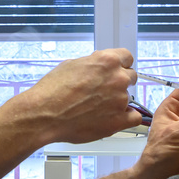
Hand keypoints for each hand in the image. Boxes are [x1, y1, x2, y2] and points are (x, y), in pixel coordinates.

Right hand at [19, 48, 140, 143]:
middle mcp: (117, 78)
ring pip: (128, 98)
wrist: (44, 115)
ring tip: (96, 109)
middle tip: (104, 92)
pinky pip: (134, 118)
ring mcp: (120, 100)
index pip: (127, 57)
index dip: (120, 65)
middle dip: (119, 83)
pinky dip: (125, 118)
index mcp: (107, 61)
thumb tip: (98, 66)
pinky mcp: (119, 120)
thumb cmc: (52, 91)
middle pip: (130, 77)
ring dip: (117, 102)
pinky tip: (112, 118)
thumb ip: (92, 64)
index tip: (116, 71)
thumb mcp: (72, 64)